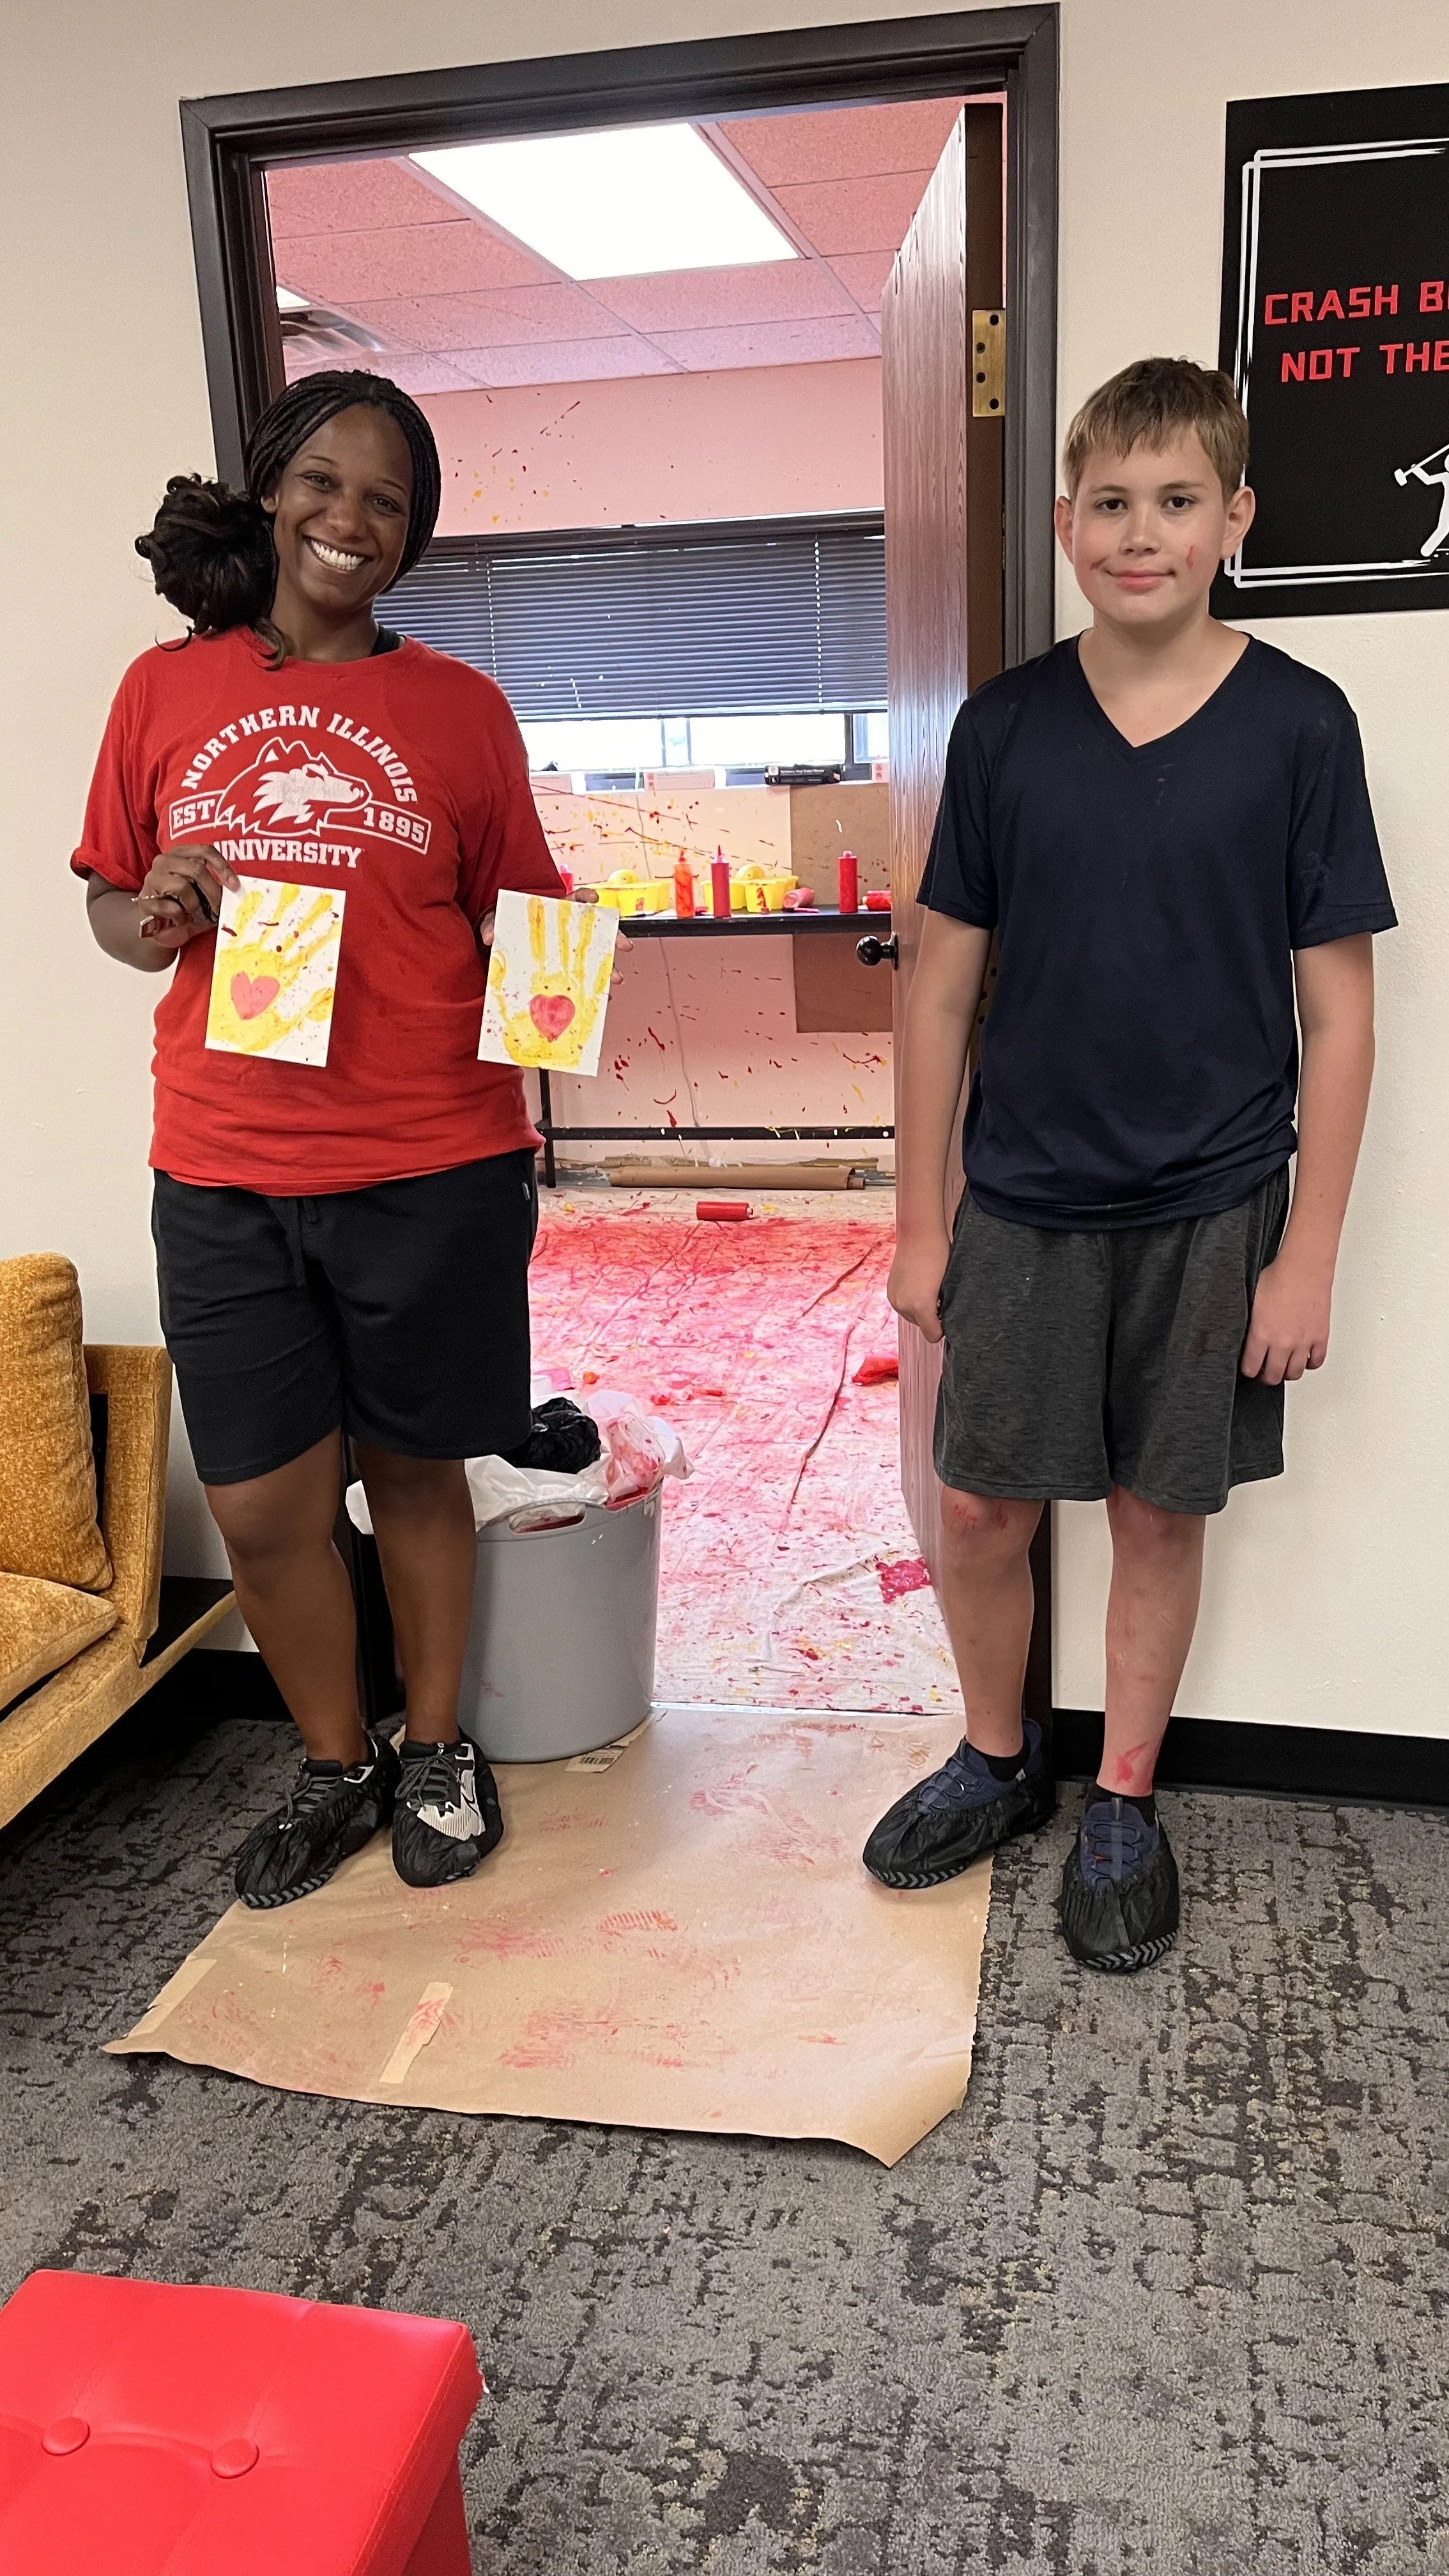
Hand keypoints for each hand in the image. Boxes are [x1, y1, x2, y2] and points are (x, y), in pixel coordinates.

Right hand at [134, 843, 239, 948]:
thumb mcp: (200, 892)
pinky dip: (181, 918)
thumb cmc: (181, 904)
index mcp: (180, 854)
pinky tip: (178, 920)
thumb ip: (213, 887)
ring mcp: (153, 878)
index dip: (223, 867)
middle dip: (213, 892)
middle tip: (219, 908)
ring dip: (193, 905)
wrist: (155, 925)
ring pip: (183, 886)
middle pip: (196, 869)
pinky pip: (172, 908)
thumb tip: (235, 891)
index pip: (205, 851)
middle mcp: (164, 860)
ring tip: (190, 912)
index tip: (234, 886)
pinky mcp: (145, 899)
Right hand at [888, 1234, 949, 1344]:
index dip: (943, 1326)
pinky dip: (911, 1301)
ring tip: (929, 1288)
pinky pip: (903, 1306)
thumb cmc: (939, 1255)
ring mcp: (894, 1299)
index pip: (933, 1335)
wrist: (919, 1233)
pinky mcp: (890, 1292)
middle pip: (922, 1326)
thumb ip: (945, 1307)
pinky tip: (918, 1285)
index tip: (948, 1312)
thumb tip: (945, 1319)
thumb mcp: (949, 1284)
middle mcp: (904, 1306)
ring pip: (912, 1317)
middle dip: (931, 1316)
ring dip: (920, 1309)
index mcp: (921, 1306)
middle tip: (939, 1295)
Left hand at [1241, 1252, 1331, 1383]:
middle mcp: (1282, 1342)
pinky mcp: (1320, 1337)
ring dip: (1286, 1372)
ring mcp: (1303, 1342)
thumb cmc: (1279, 1277)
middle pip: (1272, 1377)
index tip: (1248, 1367)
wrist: (1304, 1268)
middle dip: (1265, 1376)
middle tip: (1264, 1370)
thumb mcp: (1251, 1301)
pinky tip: (1302, 1356)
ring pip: (1294, 1374)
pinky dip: (1309, 1363)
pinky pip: (1315, 1362)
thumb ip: (1249, 1324)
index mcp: (1261, 1334)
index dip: (1247, 1370)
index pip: (1250, 1368)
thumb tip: (1243, 1335)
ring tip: (1282, 1364)